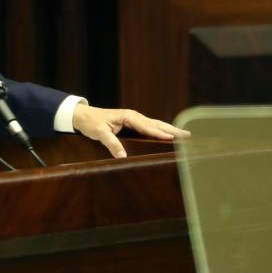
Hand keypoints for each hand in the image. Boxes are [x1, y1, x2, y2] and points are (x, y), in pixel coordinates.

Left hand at [72, 102, 189, 158]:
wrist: (83, 116)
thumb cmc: (91, 122)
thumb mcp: (100, 133)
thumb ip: (111, 143)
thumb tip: (122, 156)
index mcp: (128, 117)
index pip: (147, 126)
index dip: (159, 132)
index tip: (172, 138)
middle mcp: (134, 117)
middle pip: (156, 124)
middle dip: (172, 129)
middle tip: (188, 135)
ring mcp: (134, 120)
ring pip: (155, 125)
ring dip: (169, 130)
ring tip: (185, 135)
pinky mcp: (133, 125)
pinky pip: (150, 128)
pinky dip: (161, 132)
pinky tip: (169, 137)